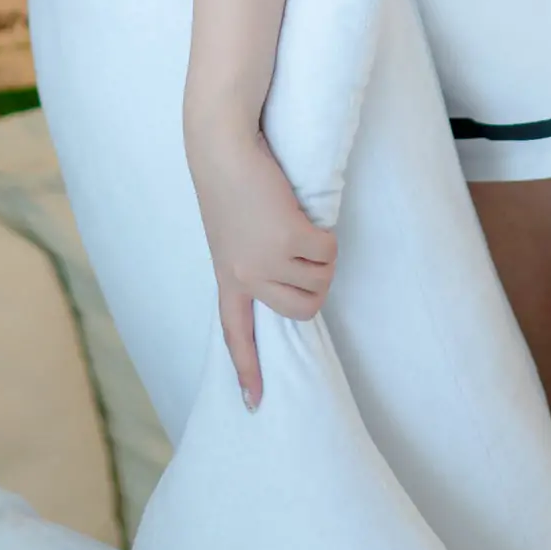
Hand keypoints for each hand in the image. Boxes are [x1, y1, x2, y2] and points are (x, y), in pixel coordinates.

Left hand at [184, 110, 335, 409]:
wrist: (222, 144)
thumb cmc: (229, 179)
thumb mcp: (231, 231)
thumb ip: (250, 258)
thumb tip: (283, 273)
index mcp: (228, 277)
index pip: (236, 334)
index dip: (248, 369)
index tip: (254, 405)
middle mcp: (247, 277)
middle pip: (304, 309)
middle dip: (315, 283)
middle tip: (304, 250)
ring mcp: (268, 260)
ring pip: (321, 279)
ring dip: (321, 253)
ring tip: (297, 222)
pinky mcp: (289, 237)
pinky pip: (328, 250)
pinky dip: (326, 234)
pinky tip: (305, 213)